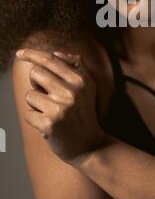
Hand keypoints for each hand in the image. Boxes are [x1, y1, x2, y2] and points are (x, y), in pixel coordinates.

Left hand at [15, 48, 104, 165]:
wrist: (90, 146)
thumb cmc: (84, 114)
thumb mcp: (88, 87)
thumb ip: (76, 66)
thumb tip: (56, 53)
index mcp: (80, 79)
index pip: (50, 59)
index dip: (32, 54)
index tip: (20, 53)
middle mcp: (72, 91)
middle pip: (35, 73)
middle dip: (36, 83)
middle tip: (47, 96)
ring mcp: (61, 107)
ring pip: (29, 95)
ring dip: (36, 105)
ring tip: (51, 113)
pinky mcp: (50, 124)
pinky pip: (28, 114)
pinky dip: (34, 120)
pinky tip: (48, 125)